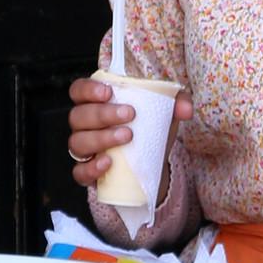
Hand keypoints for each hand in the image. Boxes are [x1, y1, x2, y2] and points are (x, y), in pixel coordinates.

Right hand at [67, 76, 192, 189]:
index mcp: (95, 103)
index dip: (88, 89)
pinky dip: (91, 168)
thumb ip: (177, 103)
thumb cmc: (150, 129)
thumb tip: (185, 109)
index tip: (109, 92)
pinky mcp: (87, 172)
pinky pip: (79, 172)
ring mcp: (84, 149)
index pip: (78, 90)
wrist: (153, 164)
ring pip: (77, 143)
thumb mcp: (164, 113)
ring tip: (127, 136)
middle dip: (102, 114)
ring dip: (101, 138)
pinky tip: (108, 163)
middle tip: (130, 115)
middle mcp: (84, 125)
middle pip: (78, 116)